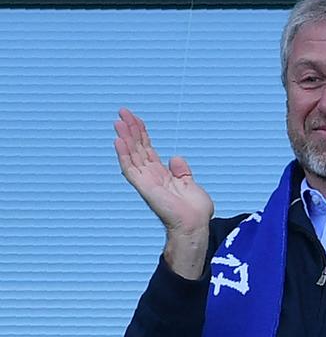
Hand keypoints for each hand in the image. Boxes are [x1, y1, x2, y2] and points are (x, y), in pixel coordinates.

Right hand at [114, 108, 213, 278]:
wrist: (195, 225)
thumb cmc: (194, 210)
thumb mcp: (190, 184)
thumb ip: (181, 171)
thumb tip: (175, 157)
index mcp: (161, 174)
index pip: (147, 149)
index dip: (141, 133)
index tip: (134, 118)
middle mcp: (151, 176)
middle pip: (137, 148)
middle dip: (130, 130)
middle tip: (122, 112)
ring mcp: (146, 181)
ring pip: (131, 155)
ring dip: (125, 137)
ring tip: (119, 121)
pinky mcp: (144, 187)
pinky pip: (130, 168)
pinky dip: (124, 155)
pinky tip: (118, 141)